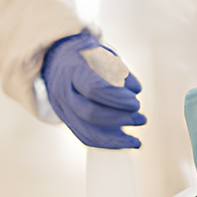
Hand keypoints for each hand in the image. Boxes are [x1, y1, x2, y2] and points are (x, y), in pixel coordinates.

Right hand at [41, 30, 145, 147]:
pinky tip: (125, 143)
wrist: (56, 61)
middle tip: (141, 119)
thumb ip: (119, 70)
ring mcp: (62, 108)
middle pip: (90, 113)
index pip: (94, 88)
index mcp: (74, 69)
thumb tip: (136, 90)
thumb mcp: (102, 52)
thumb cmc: (85, 55)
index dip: (118, 99)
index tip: (135, 103)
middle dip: (120, 119)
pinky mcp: (66, 120)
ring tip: (136, 140)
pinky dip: (108, 143)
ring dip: (115, 139)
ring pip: (86, 132)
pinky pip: (85, 137)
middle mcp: (63, 91)